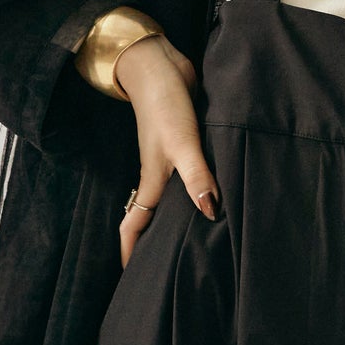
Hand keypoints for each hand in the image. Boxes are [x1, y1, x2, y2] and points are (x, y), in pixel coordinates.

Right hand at [113, 34, 220, 268]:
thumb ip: (197, 176)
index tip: (132, 280)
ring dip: (174, 218)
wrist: (161, 65)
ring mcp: (169, 158)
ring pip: (169, 198)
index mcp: (152, 179)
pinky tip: (213, 194)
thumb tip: (211, 212)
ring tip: (193, 240)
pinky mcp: (184, 143)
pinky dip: (194, 190)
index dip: (130, 253)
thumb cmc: (166, 105)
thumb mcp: (183, 143)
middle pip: (151, 217)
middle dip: (152, 243)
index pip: (133, 225)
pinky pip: (187, 177)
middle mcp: (158, 173)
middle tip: (166, 270)